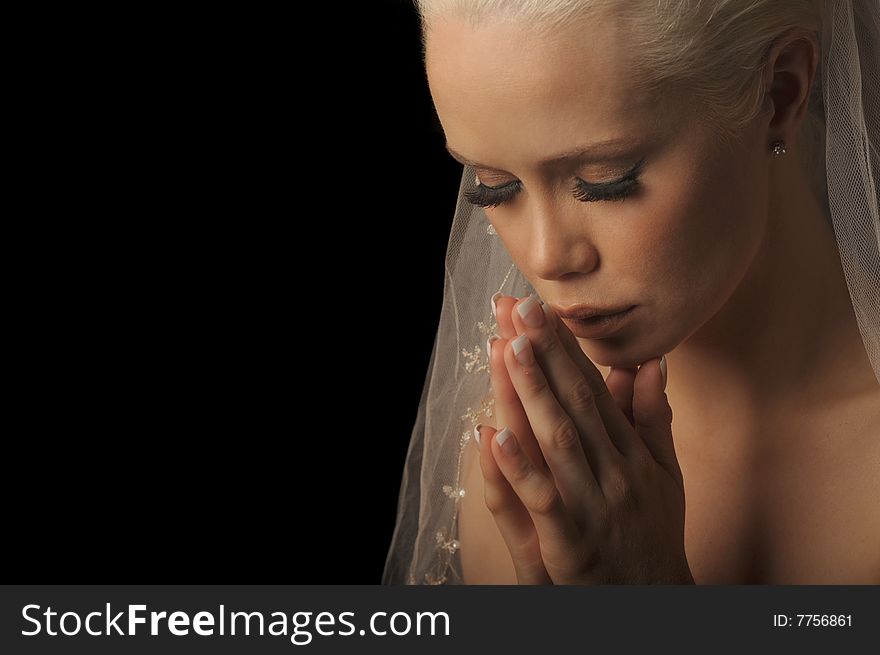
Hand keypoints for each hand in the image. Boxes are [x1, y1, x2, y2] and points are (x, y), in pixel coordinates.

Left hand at [475, 293, 693, 583]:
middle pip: (575, 402)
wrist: (655, 600)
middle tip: (517, 306)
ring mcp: (593, 503)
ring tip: (508, 347)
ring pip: (558, 439)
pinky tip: (493, 434)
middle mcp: (614, 469)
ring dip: (532, 391)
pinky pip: (542, 498)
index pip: (593, 388)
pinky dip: (518, 466)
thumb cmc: (654, 532)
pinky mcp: (571, 539)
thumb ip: (653, 417)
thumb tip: (652, 362)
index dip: (565, 347)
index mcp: (630, 451)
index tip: (540, 308)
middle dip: (545, 352)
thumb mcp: (666, 472)